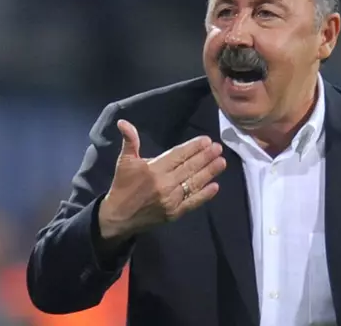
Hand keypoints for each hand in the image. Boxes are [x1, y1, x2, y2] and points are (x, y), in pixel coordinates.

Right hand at [98, 119, 225, 238]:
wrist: (118, 217)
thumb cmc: (123, 185)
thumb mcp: (124, 162)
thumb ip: (130, 141)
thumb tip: (123, 122)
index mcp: (154, 169)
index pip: (178, 155)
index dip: (193, 147)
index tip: (206, 140)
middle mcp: (164, 184)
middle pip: (189, 168)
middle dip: (205, 157)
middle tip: (218, 148)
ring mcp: (171, 200)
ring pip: (194, 183)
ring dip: (209, 172)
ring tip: (222, 162)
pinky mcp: (174, 213)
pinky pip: (192, 202)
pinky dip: (204, 195)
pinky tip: (215, 186)